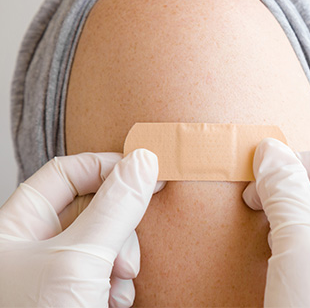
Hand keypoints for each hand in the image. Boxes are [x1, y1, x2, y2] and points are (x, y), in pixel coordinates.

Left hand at [0, 149, 161, 307]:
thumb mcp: (79, 259)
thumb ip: (114, 207)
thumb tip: (143, 162)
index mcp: (16, 225)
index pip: (65, 173)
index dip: (106, 166)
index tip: (146, 170)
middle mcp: (34, 244)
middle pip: (92, 207)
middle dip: (120, 228)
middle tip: (128, 251)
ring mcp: (56, 271)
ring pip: (106, 240)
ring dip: (123, 259)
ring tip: (118, 285)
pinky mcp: (75, 292)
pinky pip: (108, 270)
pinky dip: (119, 282)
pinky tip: (114, 299)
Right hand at [243, 138, 309, 307]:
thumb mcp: (301, 240)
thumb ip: (285, 187)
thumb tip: (269, 150)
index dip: (301, 164)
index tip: (261, 178)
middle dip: (293, 192)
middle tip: (257, 204)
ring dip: (292, 218)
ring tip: (267, 231)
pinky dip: (296, 244)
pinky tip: (276, 256)